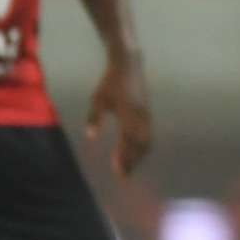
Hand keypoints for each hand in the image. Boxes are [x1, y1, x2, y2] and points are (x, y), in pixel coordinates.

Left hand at [86, 59, 153, 178]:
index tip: (118, 173)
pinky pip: (149, 133)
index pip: (128, 142)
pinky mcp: (147, 111)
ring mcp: (146, 113)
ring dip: (139, 155)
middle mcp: (140, 116)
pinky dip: (143, 145)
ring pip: (147, 140)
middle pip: (141, 145)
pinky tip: (135, 149)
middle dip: (133, 161)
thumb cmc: (110, 82)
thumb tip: (91, 137)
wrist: (128, 64)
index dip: (124, 159)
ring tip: (130, 165)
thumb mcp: (98, 99)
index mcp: (127, 114)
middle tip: (124, 175)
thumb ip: (94, 118)